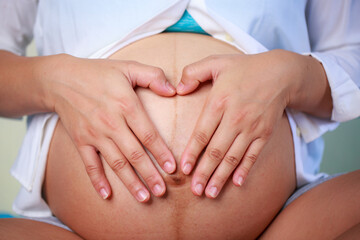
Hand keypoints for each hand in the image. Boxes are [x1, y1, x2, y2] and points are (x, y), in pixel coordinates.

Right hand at [39, 54, 175, 201]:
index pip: (148, 135)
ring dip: (130, 182)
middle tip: (163, 191)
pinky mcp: (80, 141)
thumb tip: (174, 90)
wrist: (60, 79)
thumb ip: (153, 76)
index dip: (161, 153)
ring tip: (144, 197)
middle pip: (134, 154)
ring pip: (116, 163)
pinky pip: (89, 164)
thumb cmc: (98, 73)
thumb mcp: (128, 66)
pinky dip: (97, 180)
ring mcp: (94, 134)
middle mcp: (111, 123)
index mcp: (126, 105)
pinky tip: (106, 195)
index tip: (172, 168)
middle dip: (149, 174)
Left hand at [176, 50, 308, 197]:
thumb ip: (193, 72)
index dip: (191, 154)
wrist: (281, 73)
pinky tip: (237, 183)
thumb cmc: (244, 68)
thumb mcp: (216, 62)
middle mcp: (235, 118)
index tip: (183, 170)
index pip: (201, 134)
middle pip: (216, 151)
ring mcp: (251, 128)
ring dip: (221, 177)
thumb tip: (177, 89)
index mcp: (219, 102)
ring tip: (211, 193)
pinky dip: (245, 170)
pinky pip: (253, 156)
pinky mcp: (264, 133)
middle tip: (195, 191)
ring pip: (233, 158)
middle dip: (204, 173)